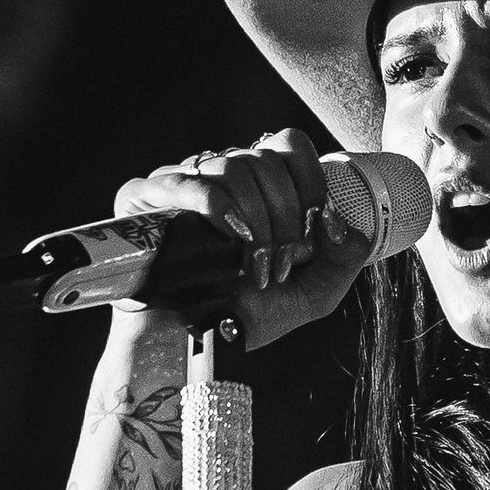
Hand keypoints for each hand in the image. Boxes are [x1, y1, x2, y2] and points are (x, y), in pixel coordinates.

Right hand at [113, 127, 376, 347]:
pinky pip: (191, 182)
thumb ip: (343, 258)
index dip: (311, 185)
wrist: (193, 344)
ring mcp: (183, 181)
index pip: (291, 145)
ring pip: (234, 168)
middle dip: (286, 218)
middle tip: (283, 266)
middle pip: (266, 160)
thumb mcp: (312, 294)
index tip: (315, 233)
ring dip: (257, 224)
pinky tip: (233, 239)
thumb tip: (341, 222)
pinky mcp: (146, 196)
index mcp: (260, 184)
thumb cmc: (247, 316)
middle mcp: (221, 174)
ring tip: (256, 270)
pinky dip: (220, 208)